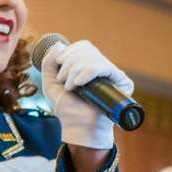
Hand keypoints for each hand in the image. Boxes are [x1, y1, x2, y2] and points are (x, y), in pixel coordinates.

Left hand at [39, 38, 133, 152]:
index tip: (59, 67)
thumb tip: (59, 44)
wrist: (78, 127)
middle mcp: (103, 68)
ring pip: (94, 57)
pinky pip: (105, 67)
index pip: (83, 46)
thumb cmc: (67, 109)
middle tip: (63, 81)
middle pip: (88, 49)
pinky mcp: (122, 82)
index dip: (70, 52)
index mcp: (89, 66)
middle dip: (70, 63)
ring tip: (70, 86)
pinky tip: (79, 83)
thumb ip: (48, 63)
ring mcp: (113, 75)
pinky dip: (88, 72)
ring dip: (76, 70)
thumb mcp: (51, 83)